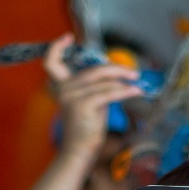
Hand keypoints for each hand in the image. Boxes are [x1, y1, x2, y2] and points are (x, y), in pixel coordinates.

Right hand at [44, 33, 142, 158]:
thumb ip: (95, 86)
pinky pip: (108, 93)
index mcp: (62, 86)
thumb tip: (115, 73)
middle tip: (133, 73)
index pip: (51, 62)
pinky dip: (124, 91)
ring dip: (123, 80)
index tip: (68, 37)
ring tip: (137, 82)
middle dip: (116, 69)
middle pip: (93, 69)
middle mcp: (64, 89)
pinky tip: (136, 91)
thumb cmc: (85, 129)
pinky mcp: (82, 105)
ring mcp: (72, 96)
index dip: (57, 47)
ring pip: (103, 81)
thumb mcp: (90, 101)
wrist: (78, 152)